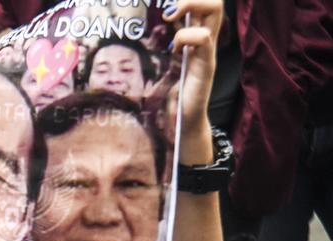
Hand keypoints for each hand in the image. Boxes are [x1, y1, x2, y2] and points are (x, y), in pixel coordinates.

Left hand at [164, 0, 222, 130]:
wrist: (182, 122)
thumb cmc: (170, 95)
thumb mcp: (161, 65)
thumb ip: (157, 48)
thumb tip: (132, 35)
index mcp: (196, 37)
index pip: (204, 5)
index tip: (166, 5)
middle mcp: (206, 40)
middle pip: (215, 1)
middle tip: (170, 11)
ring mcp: (208, 51)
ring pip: (215, 10)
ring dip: (189, 6)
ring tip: (170, 19)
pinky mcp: (207, 65)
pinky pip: (204, 38)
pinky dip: (185, 37)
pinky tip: (173, 49)